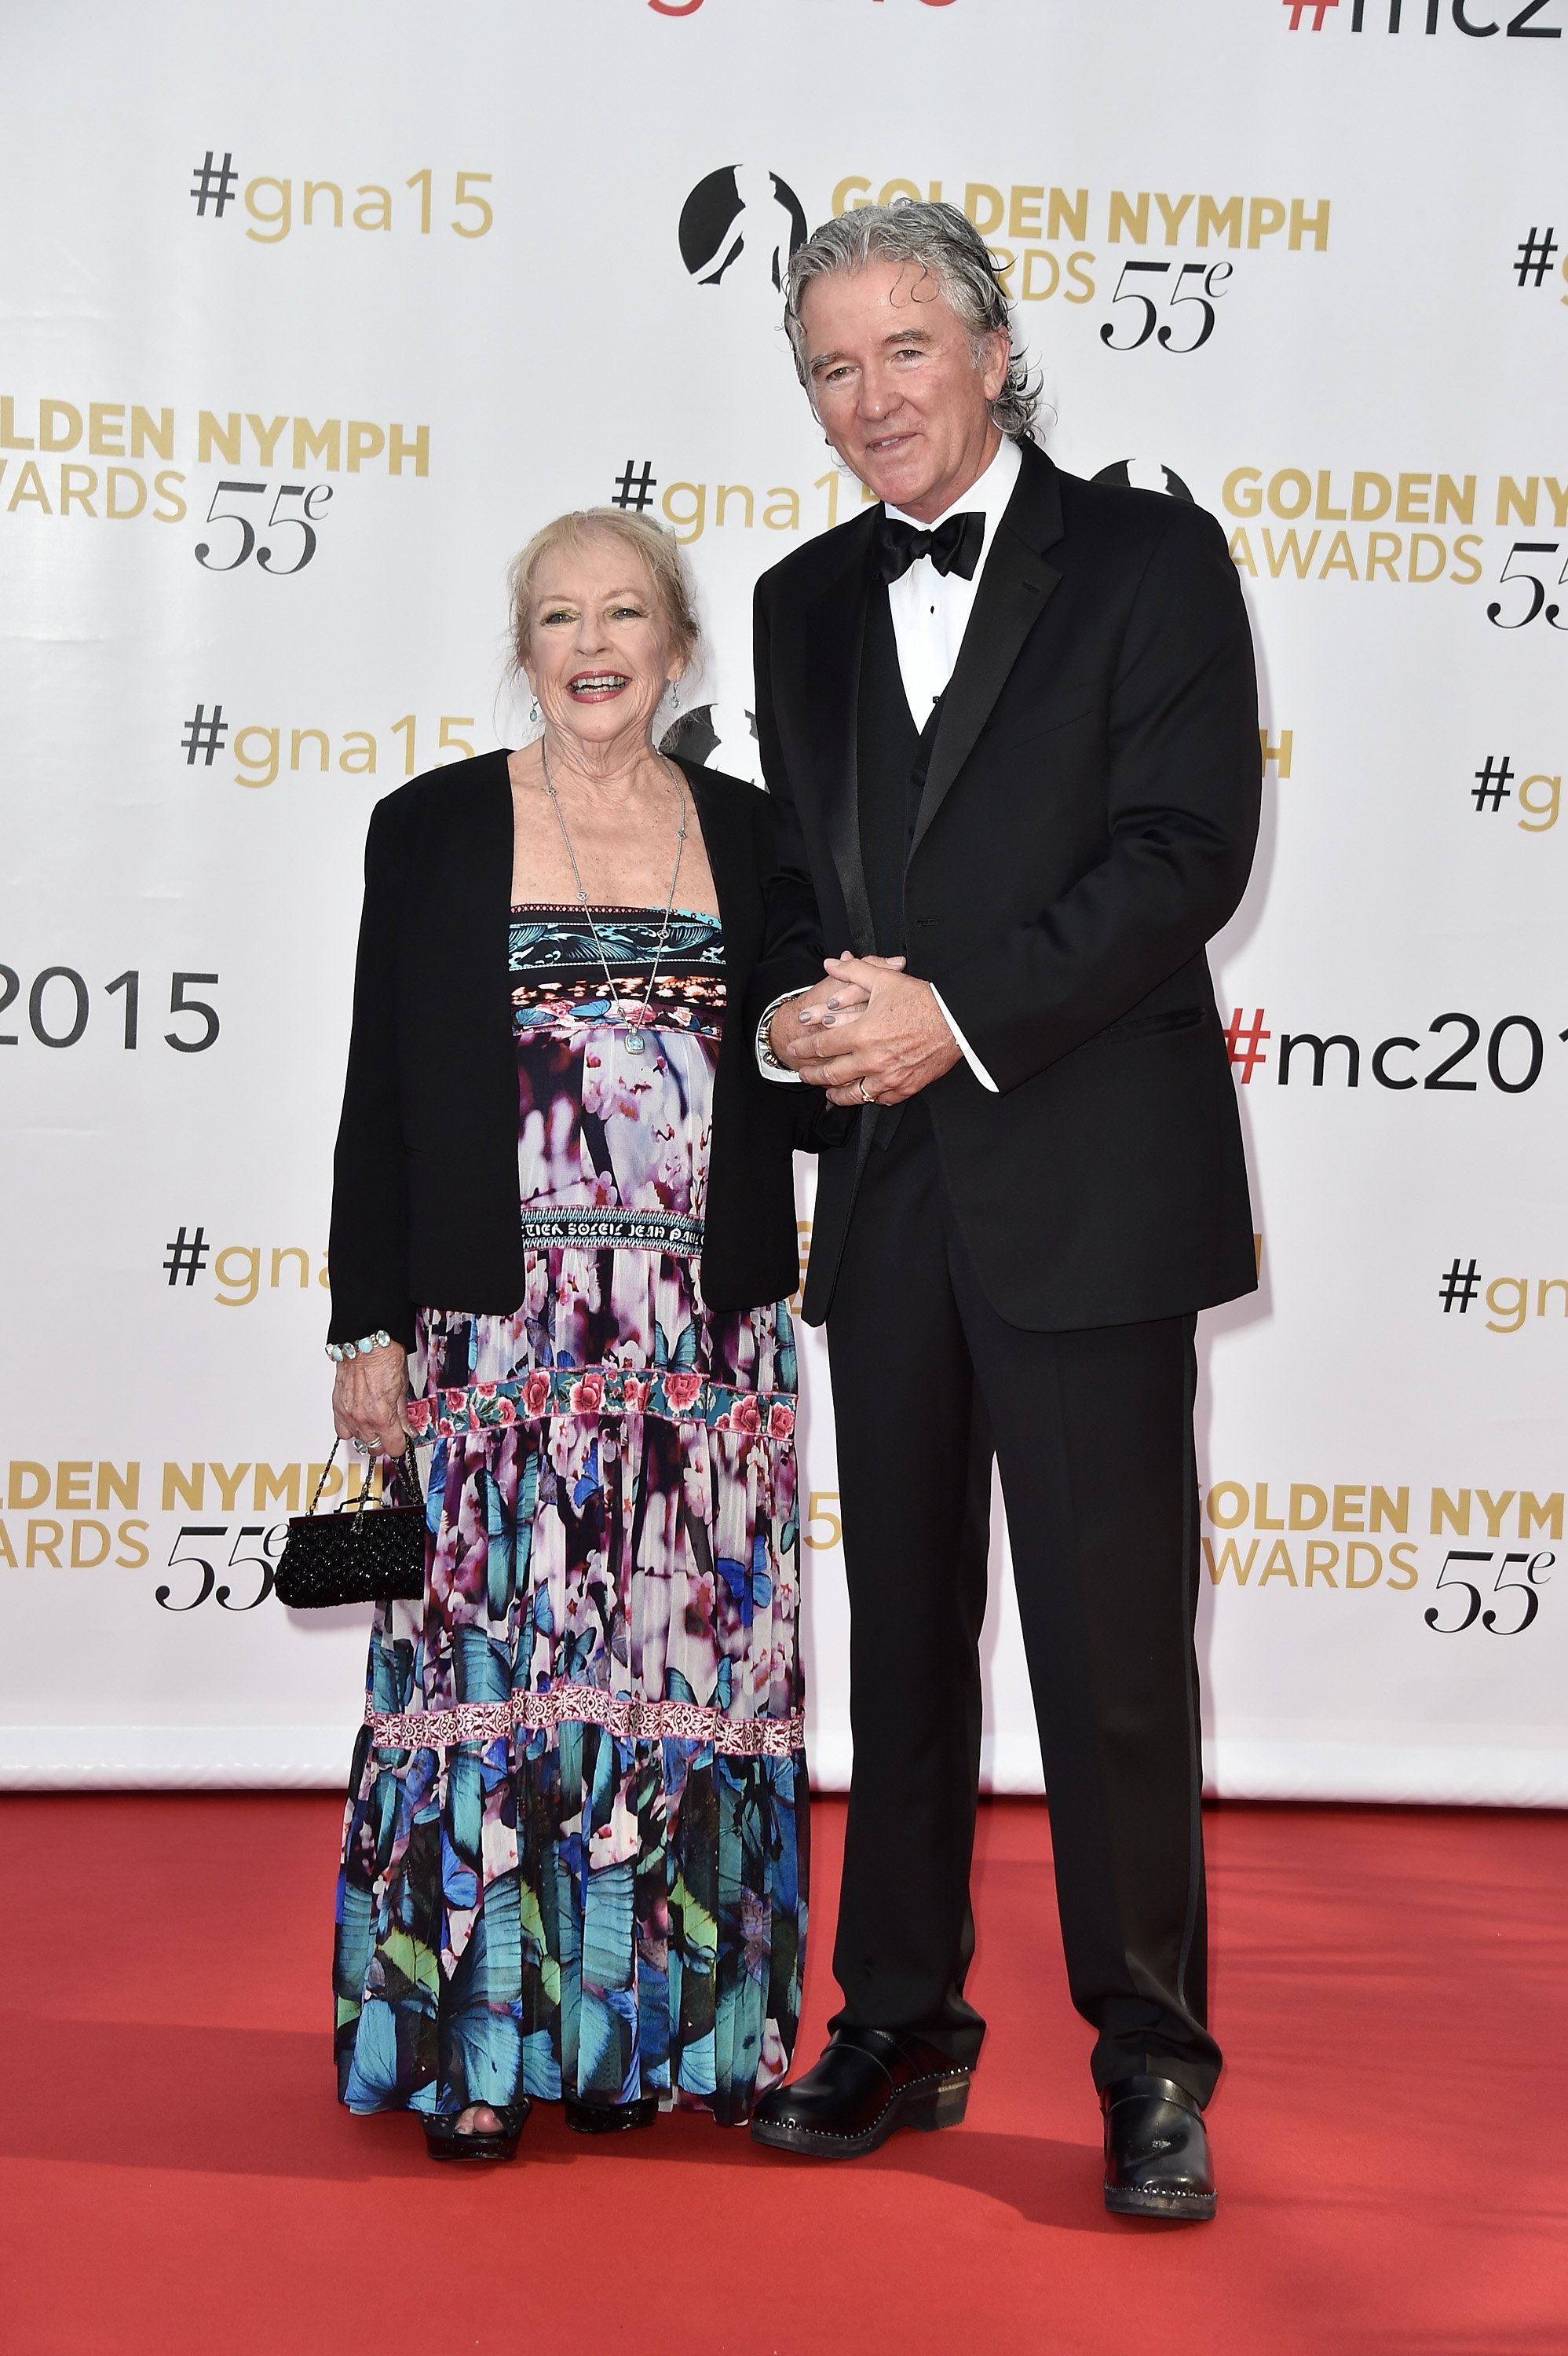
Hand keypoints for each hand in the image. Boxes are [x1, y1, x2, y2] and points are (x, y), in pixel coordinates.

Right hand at [332, 1342, 409, 1460]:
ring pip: (359, 1440)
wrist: (364, 1343)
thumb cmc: (384, 1359)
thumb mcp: (402, 1389)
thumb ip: (402, 1414)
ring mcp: (348, 1414)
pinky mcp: (337, 1407)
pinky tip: (359, 1419)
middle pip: (375, 1447)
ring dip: (368, 1435)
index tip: (402, 1440)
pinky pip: (342, 1430)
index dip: (400, 1445)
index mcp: (382, 1416)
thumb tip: (407, 1429)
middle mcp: (363, 1418)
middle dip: (384, 1441)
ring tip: (375, 1422)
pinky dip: (351, 1428)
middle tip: (390, 1431)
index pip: (393, 1447)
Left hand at [785, 955, 961, 1106]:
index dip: (804, 1048)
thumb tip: (831, 963)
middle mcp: (872, 1060)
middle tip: (803, 1074)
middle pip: (832, 1074)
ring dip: (835, 1094)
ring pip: (853, 1094)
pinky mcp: (905, 1087)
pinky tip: (861, 1094)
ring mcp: (889, 1077)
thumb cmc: (923, 1001)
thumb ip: (854, 971)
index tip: (794, 1049)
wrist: (957, 1021)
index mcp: (863, 1034)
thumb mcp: (886, 979)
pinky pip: (879, 1099)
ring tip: (827, 1091)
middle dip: (812, 1075)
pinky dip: (867, 1098)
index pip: (823, 1045)